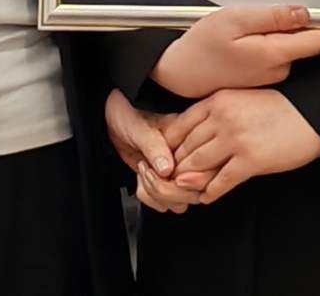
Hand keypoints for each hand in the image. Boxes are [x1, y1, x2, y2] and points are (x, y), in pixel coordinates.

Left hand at [104, 88, 208, 214]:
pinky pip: (166, 205)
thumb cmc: (130, 114)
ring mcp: (178, 172)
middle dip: (166, 190)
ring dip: (157, 195)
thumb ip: (154, 147)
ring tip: (144, 172)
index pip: (205, 170)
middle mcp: (190, 158)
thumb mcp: (140, 127)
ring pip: (181, 204)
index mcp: (192, 138)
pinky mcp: (166, 183)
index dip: (184, 179)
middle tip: (147, 170)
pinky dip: (150, 198)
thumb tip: (167, 170)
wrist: (115, 119)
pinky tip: (142, 178)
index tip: (163, 171)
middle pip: (195, 193)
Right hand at [151, 4, 319, 98]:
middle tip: (269, 13)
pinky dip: (270, 41)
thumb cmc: (201, 46)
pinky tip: (243, 38)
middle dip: (302, 24)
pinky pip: (276, 53)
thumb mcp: (233, 19)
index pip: (319, 44)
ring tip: (244, 27)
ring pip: (288, 46)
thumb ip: (272, 17)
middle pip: (304, 41)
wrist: (178, 73)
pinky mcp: (262, 74)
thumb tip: (304, 14)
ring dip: (281, 31)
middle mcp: (278, 67)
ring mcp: (270, 74)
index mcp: (273, 53)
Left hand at [164, 88, 319, 204]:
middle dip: (176, 167)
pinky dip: (210, 192)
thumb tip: (194, 138)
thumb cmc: (281, 107)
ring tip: (185, 191)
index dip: (169, 146)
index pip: (180, 126)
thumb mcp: (243, 101)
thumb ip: (218, 115)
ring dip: (189, 182)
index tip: (166, 159)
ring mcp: (235, 138)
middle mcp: (222, 116)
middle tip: (169, 181)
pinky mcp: (250, 160)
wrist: (314, 113)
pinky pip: (220, 182)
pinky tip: (207, 197)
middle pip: (185, 148)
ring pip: (197, 166)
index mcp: (219, 99)